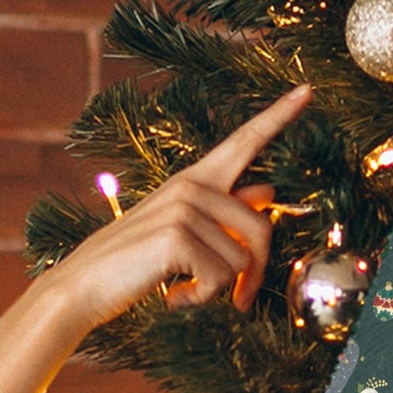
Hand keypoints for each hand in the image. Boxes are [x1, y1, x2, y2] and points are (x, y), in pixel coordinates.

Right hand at [41, 84, 312, 335]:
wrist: (84, 285)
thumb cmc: (135, 261)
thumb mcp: (181, 230)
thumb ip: (224, 211)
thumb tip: (267, 188)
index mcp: (195, 179)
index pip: (244, 142)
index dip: (278, 117)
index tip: (307, 91)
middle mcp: (192, 186)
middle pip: (261, 229)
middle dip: (254, 273)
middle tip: (238, 301)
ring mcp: (184, 208)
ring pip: (241, 261)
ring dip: (217, 290)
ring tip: (182, 288)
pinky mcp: (178, 237)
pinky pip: (219, 279)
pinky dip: (199, 299)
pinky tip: (172, 296)